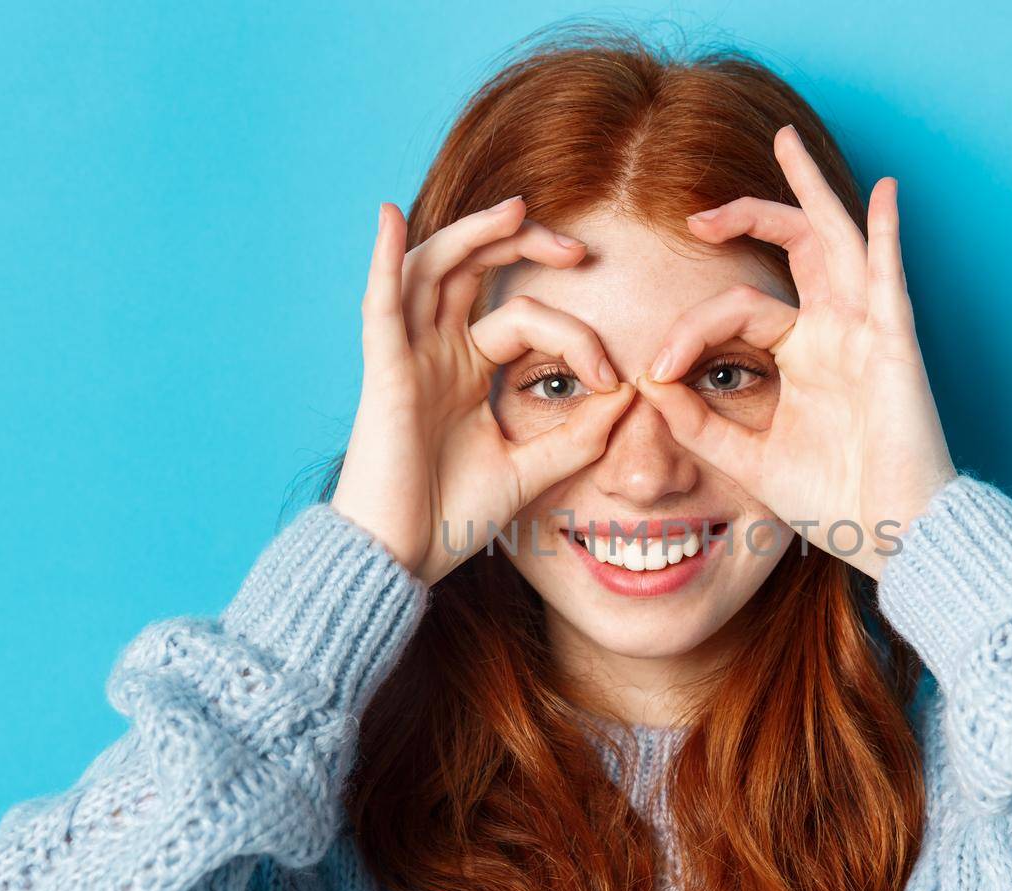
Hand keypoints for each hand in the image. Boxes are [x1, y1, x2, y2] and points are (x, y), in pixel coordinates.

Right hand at [330, 198, 634, 585]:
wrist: (400, 561)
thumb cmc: (452, 519)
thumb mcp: (533, 472)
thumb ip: (579, 436)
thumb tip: (631, 396)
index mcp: (466, 372)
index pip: (522, 319)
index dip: (574, 336)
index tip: (613, 377)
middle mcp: (434, 354)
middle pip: (471, 270)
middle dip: (521, 245)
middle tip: (576, 248)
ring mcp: (406, 359)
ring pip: (432, 270)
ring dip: (471, 234)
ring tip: (514, 208)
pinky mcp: (382, 375)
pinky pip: (380, 306)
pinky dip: (383, 259)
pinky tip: (389, 216)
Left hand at [633, 125, 956, 580]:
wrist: (892, 537)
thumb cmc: (833, 503)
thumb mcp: (748, 460)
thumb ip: (698, 424)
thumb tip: (648, 383)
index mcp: (805, 356)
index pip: (739, 309)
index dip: (690, 329)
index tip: (656, 370)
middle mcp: (835, 333)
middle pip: (794, 248)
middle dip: (749, 216)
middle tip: (697, 213)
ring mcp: (867, 332)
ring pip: (836, 242)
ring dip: (810, 192)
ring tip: (786, 142)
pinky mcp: (894, 347)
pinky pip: (890, 279)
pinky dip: (887, 233)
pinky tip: (884, 191)